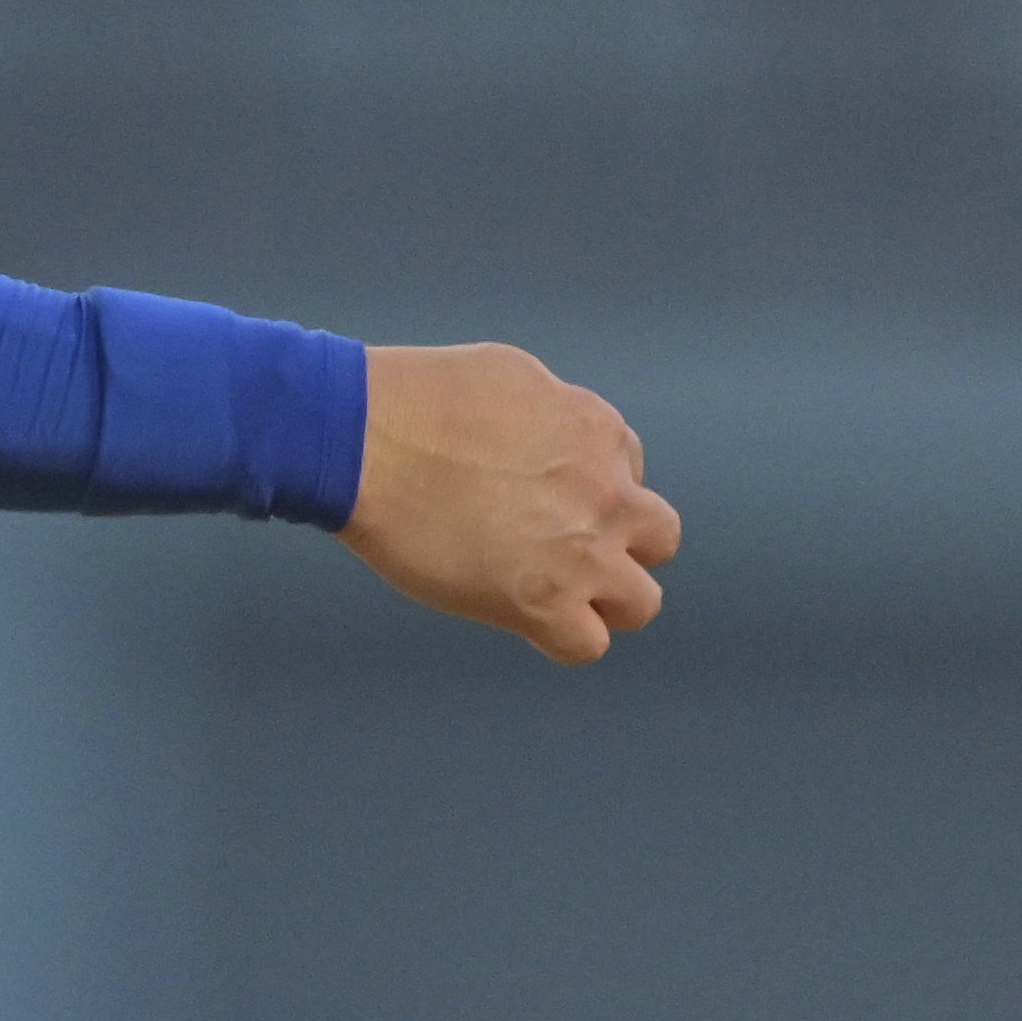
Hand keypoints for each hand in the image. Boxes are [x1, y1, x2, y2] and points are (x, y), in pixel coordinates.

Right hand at [337, 342, 677, 662]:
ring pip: (641, 602)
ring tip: (547, 592)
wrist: (363, 439)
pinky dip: (560, 636)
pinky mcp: (545, 602)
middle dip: (618, 542)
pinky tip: (522, 618)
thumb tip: (546, 437)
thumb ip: (549, 412)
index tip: (541, 494)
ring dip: (602, 597)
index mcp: (596, 430)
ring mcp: (582, 553)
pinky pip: (586, 644)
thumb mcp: (508, 375)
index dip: (584, 486)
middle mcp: (607, 494)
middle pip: (658, 537)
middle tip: (559, 545)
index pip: (627, 469)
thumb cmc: (411, 396)